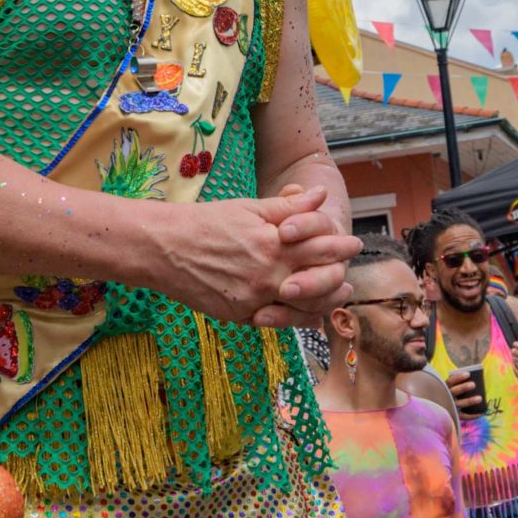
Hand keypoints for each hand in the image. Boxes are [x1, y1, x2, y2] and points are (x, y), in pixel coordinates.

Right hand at [153, 185, 360, 329]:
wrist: (163, 248)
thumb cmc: (205, 223)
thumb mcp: (248, 208)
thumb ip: (287, 207)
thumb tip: (319, 194)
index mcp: (273, 244)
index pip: (321, 247)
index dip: (341, 246)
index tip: (354, 244)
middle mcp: (268, 275)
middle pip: (319, 281)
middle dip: (340, 276)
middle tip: (351, 276)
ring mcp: (254, 299)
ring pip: (303, 308)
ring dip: (324, 302)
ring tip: (336, 296)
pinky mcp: (239, 315)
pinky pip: (277, 322)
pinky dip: (296, 319)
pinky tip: (307, 313)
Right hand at [444, 367, 483, 412]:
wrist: (443, 409)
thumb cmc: (453, 393)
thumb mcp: (453, 387)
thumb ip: (461, 383)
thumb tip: (477, 376)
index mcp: (445, 387)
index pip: (450, 381)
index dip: (458, 377)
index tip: (468, 374)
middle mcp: (447, 397)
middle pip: (454, 391)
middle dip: (463, 387)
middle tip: (473, 384)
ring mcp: (450, 406)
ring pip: (459, 404)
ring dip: (469, 401)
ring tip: (480, 398)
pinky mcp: (455, 415)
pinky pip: (463, 416)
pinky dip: (472, 415)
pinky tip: (481, 413)